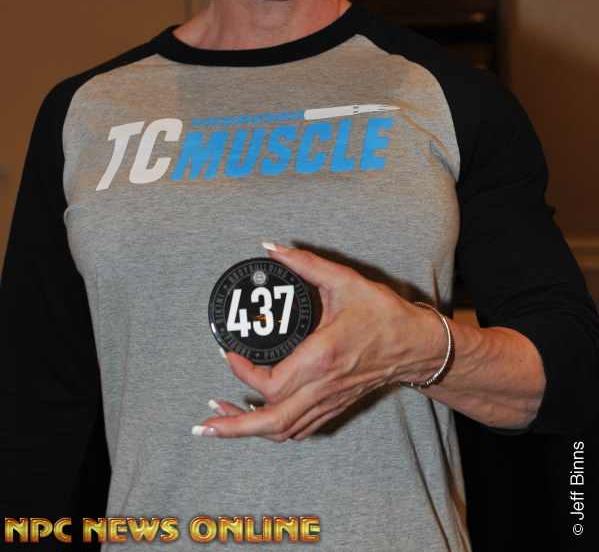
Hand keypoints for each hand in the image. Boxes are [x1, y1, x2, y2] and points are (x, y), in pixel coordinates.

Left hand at [193, 243, 443, 440]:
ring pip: (283, 432)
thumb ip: (305, 263)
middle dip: (233, 427)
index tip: (229, 354)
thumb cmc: (384, 315)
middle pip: (271, 423)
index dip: (243, 374)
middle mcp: (324, 386)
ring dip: (248, 431)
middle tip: (204, 424)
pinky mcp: (334, 406)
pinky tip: (256, 417)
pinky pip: (298, 428)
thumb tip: (273, 248)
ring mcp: (329, 401)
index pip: (272, 383)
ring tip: (221, 421)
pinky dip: (273, 429)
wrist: (416, 345)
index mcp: (323, 357)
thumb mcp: (344, 281)